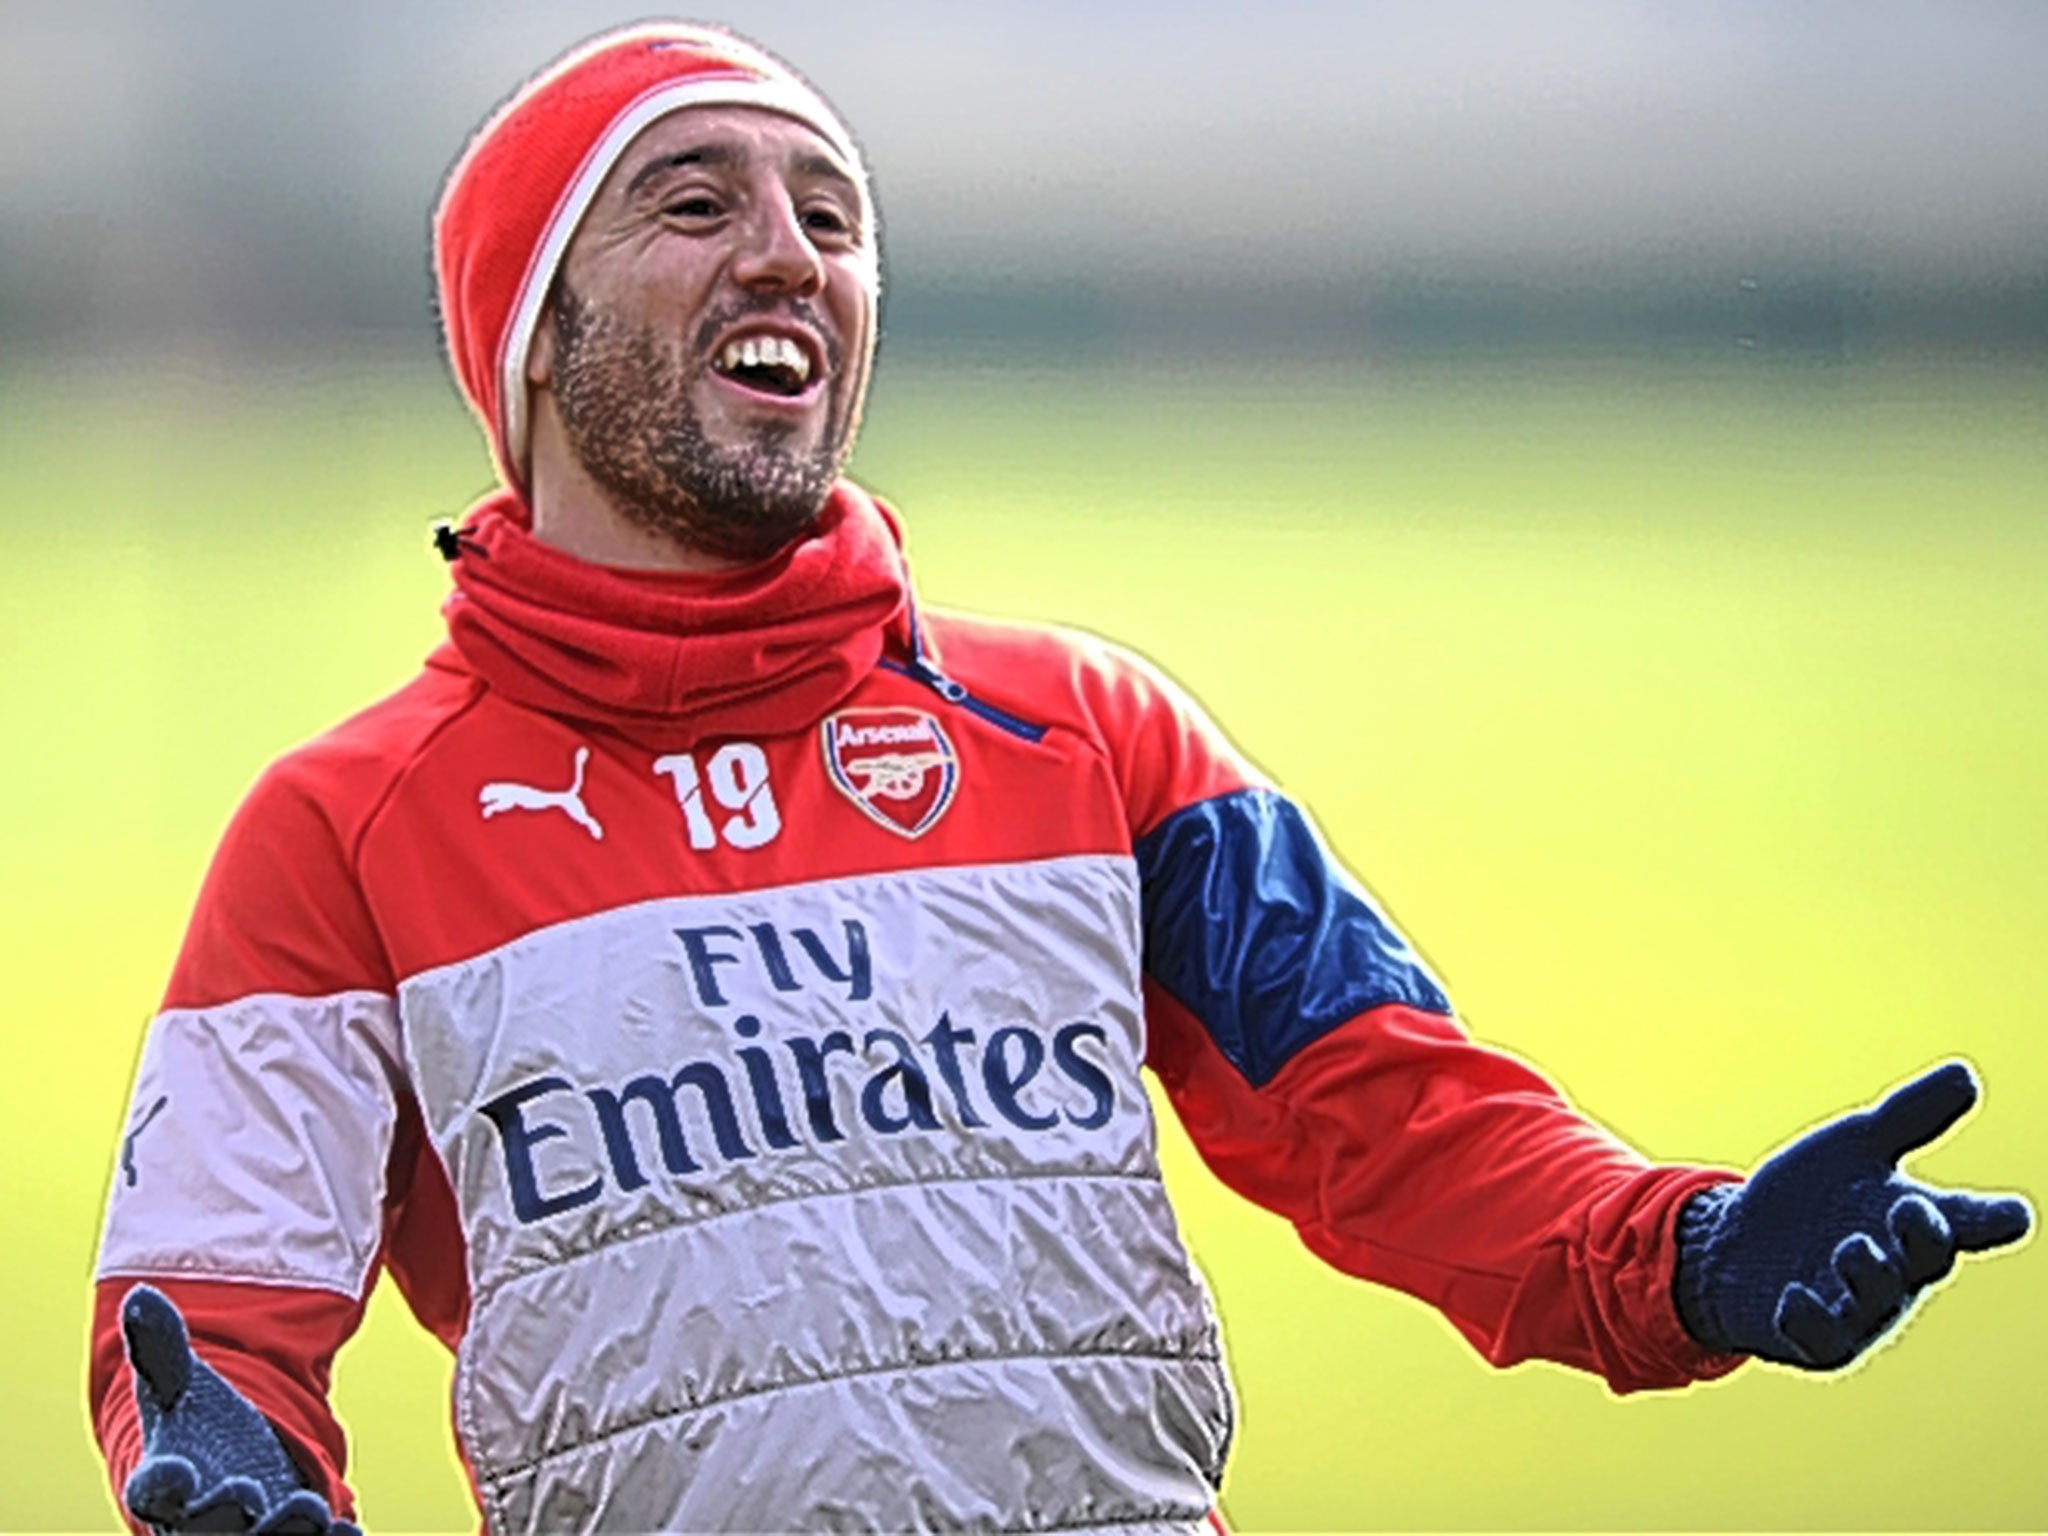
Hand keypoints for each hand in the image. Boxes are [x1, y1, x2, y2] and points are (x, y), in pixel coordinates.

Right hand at [121, 1285, 360, 1534]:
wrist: (222, 1467)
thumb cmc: (193, 1426)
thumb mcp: (177, 1385)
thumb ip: (160, 1347)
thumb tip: (141, 1295)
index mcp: (165, 1481)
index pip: (152, 1492)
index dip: (161, 1486)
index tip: (174, 1472)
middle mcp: (200, 1521)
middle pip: (206, 1531)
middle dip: (226, 1516)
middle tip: (250, 1493)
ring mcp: (247, 1535)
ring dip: (285, 1535)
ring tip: (311, 1511)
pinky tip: (348, 1530)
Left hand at [1674, 1060, 2031, 1368]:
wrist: (1735, 1242)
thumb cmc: (1810, 1196)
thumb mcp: (1854, 1147)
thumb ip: (1909, 1117)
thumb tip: (1967, 1073)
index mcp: (1915, 1222)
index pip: (1970, 1221)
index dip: (1995, 1219)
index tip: (2013, 1213)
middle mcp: (1897, 1270)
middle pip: (1928, 1261)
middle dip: (1924, 1239)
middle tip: (1909, 1208)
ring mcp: (1858, 1309)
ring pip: (1877, 1302)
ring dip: (1868, 1274)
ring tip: (1852, 1246)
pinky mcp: (1815, 1339)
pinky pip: (1821, 1341)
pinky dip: (1810, 1321)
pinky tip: (1793, 1298)